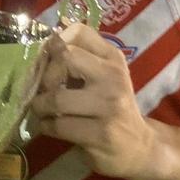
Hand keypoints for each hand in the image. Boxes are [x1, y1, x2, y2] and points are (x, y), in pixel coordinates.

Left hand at [30, 23, 159, 179]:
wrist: (139, 147)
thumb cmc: (111, 107)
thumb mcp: (103, 77)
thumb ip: (78, 61)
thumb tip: (42, 49)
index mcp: (113, 58)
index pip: (79, 31)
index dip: (54, 43)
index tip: (48, 60)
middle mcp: (114, 76)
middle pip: (66, 57)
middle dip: (45, 74)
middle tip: (43, 89)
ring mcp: (109, 105)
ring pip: (57, 98)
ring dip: (40, 105)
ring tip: (42, 110)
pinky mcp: (101, 134)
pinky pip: (58, 125)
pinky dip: (45, 126)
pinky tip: (50, 126)